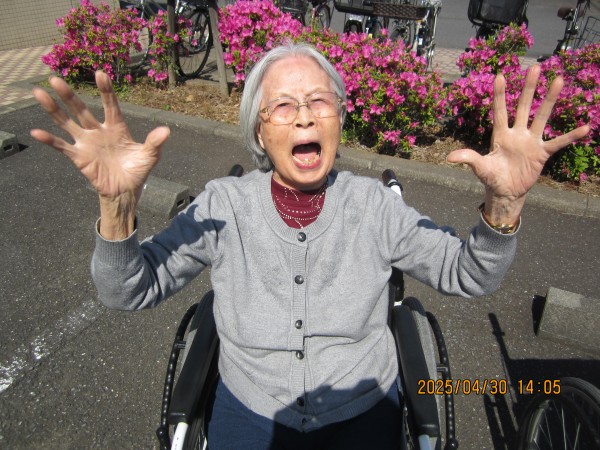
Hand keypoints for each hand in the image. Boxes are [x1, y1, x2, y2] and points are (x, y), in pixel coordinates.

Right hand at [31, 71, 169, 200]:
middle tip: (55, 79)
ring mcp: (87, 143)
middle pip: (82, 110)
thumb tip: (166, 131)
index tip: (100, 73)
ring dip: (53, 109)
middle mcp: (99, 131)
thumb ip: (155, 143)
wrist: (126, 191)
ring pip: (67, 122)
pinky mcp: (79, 157)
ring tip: (39, 93)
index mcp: (117, 127)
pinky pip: (62, 147)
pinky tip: (37, 132)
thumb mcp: (150, 156)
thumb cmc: (137, 171)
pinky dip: (50, 140)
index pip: (111, 105)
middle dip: (70, 95)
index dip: (106, 90)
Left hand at [447, 65, 589, 223]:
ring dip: (550, 100)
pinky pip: (558, 142)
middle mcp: (517, 134)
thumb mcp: (479, 167)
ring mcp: (530, 142)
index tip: (500, 75)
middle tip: (535, 67)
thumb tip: (449, 157)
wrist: (505, 191)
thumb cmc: (491, 177)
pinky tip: (585, 127)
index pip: (500, 111)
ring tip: (559, 80)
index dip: (499, 95)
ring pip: (542, 117)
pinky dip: (571, 136)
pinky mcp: (541, 153)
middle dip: (528, 88)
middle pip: (523, 106)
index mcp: (500, 135)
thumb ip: (468, 158)